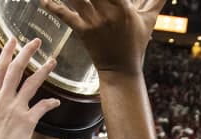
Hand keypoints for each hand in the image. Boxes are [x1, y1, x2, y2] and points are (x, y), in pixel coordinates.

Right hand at [0, 38, 60, 138]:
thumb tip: (2, 103)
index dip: (5, 53)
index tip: (11, 41)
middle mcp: (1, 101)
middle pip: (14, 69)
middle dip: (25, 52)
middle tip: (35, 41)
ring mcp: (14, 110)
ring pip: (30, 83)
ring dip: (43, 70)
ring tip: (52, 61)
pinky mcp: (26, 122)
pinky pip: (42, 106)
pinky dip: (50, 102)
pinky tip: (56, 101)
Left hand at [42, 0, 165, 74]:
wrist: (121, 70)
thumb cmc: (136, 43)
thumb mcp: (149, 20)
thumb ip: (156, 0)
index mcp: (125, 7)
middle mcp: (109, 12)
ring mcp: (95, 22)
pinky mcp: (83, 32)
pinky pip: (66, 16)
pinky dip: (54, 6)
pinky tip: (44, 0)